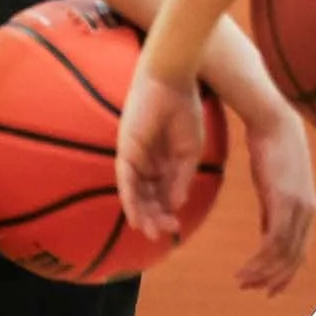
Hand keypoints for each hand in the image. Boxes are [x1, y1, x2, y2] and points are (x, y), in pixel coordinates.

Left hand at [116, 67, 209, 243]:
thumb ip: (182, 178)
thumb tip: (176, 205)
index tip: (176, 228)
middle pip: (147, 196)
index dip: (167, 212)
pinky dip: (130, 200)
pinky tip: (134, 217)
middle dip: (154, 217)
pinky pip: (125, 180)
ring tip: (150, 232)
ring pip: (135, 193)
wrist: (173, 82)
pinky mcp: (126, 150)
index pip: (162, 193)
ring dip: (142, 214)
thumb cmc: (184, 110)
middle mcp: (146, 161)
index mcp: (162, 161)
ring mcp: (135, 156)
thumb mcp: (189, 151)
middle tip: (163, 233)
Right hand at [233, 101, 315, 294]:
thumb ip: (272, 212)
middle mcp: (307, 212)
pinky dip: (260, 260)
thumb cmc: (271, 147)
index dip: (285, 274)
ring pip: (283, 255)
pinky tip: (245, 267)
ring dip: (262, 273)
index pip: (300, 252)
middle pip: (293, 259)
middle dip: (273, 279)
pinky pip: (273, 242)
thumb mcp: (273, 186)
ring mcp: (298, 207)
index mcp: (307, 209)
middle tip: (251, 289)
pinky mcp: (284, 200)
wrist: (272, 120)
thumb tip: (266, 233)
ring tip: (242, 281)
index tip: (268, 288)